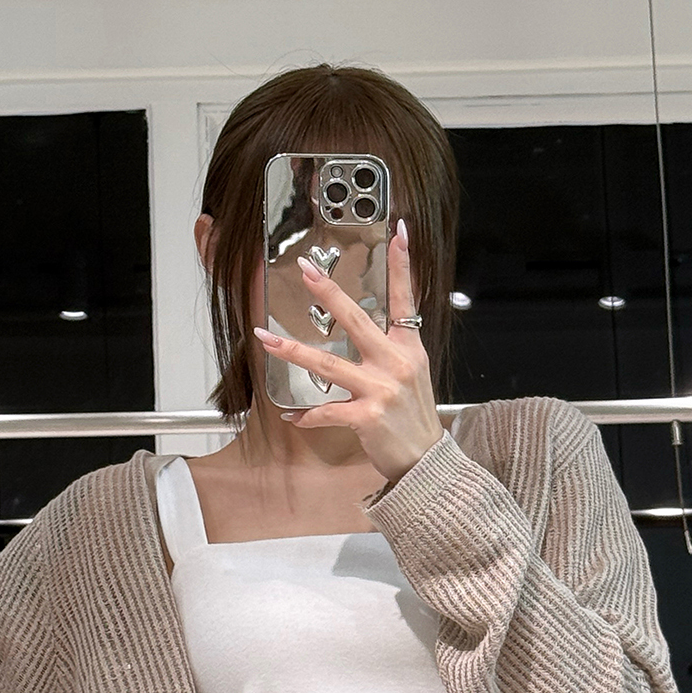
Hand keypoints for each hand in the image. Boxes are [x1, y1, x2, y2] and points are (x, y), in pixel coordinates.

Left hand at [252, 220, 445, 487]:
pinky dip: (307, 416)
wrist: (427, 461)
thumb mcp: (412, 374)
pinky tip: (291, 417)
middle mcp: (395, 362)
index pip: (406, 297)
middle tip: (305, 269)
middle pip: (356, 320)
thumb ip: (391, 350)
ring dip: (291, 351)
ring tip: (264, 337)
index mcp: (409, 347)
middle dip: (328, 293)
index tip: (398, 231)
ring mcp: (381, 389)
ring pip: (327, 365)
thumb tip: (363, 331)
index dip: (402, 264)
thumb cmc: (413, 418)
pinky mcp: (367, 416)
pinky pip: (327, 412)